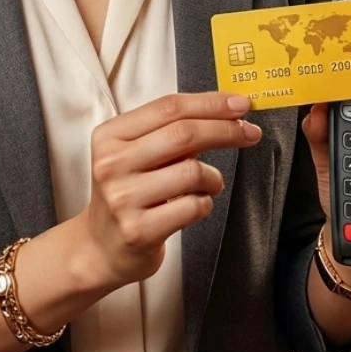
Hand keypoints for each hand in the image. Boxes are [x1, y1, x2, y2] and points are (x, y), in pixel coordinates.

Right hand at [79, 92, 262, 289]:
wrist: (99, 248)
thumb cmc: (128, 193)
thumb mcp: (138, 154)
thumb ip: (172, 133)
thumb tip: (227, 113)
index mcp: (110, 135)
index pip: (168, 107)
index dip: (210, 103)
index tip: (240, 104)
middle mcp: (111, 164)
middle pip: (182, 134)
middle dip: (225, 130)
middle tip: (250, 133)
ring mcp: (123, 198)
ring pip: (192, 172)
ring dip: (213, 177)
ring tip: (209, 184)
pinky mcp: (138, 231)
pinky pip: (193, 207)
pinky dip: (205, 203)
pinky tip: (195, 205)